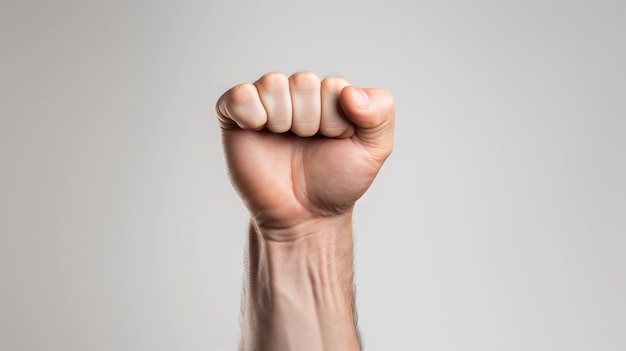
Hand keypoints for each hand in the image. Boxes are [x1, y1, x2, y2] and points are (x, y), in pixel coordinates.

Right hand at [216, 72, 393, 238]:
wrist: (302, 216)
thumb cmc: (335, 182)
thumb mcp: (374, 150)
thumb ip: (381, 112)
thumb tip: (349, 92)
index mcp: (328, 94)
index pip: (333, 86)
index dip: (335, 121)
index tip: (334, 142)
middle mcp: (296, 92)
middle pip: (303, 82)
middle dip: (310, 122)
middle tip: (308, 145)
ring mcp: (265, 101)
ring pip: (273, 84)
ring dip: (283, 120)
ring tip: (285, 140)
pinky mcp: (235, 114)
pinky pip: (240, 95)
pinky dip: (251, 114)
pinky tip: (258, 132)